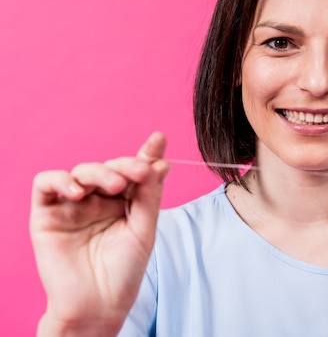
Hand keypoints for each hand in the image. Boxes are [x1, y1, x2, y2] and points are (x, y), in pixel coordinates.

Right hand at [30, 132, 169, 335]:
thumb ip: (150, 195)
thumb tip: (162, 162)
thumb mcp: (144, 229)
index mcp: (125, 201)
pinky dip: (61, 180)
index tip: (158, 140)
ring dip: (99, 171)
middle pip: (110, 167)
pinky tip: (78, 191)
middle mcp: (99, 200)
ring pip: (82, 171)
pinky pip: (46, 184)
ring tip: (115, 187)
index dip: (146, 154)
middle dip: (126, 165)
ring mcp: (73, 205)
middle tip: (140, 173)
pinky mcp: (47, 214)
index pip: (135, 171)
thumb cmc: (124, 270)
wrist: (98, 305)